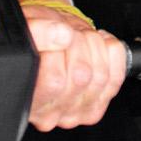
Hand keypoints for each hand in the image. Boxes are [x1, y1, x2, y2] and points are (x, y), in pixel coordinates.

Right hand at [21, 5, 126, 130]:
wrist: (44, 43)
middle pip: (81, 77)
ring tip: (81, 36)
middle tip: (69, 32)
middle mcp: (48, 113)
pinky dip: (112, 53)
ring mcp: (73, 113)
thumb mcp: (24, 27)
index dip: (60, 50)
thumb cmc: (30, 38)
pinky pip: (115, 78)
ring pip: (100, 77)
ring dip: (95, 46)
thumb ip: (37, 32)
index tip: (57, 31)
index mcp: (24, 96)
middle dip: (79, 43)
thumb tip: (62, 35)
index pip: (53, 81)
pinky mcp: (94, 108)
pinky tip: (99, 44)